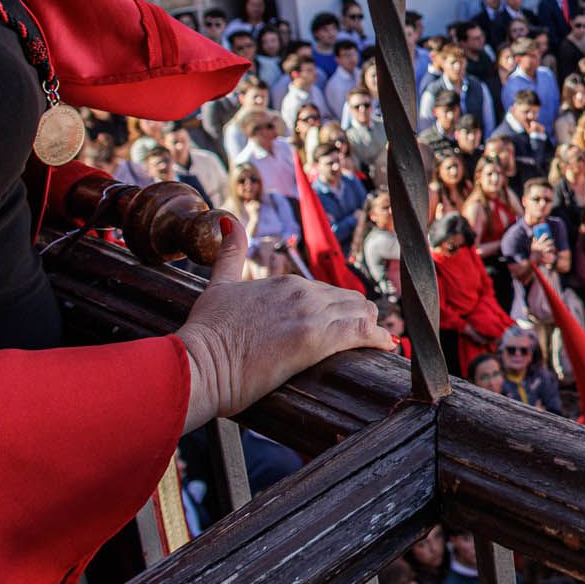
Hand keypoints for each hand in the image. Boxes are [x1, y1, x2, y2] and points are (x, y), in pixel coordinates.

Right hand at [177, 216, 391, 429]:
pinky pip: (361, 333)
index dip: (336, 308)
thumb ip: (230, 252)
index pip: (325, 292)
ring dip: (370, 328)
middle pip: (349, 300)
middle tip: (365, 336)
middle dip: (358, 317)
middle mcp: (301, 292)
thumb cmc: (205, 333)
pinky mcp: (316, 338)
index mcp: (284, 282)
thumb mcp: (219, 284)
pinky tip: (386, 347)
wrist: (198, 364)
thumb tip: (229, 220)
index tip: (341, 322)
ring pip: (360, 313)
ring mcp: (310, 313)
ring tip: (377, 343)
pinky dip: (378, 339)